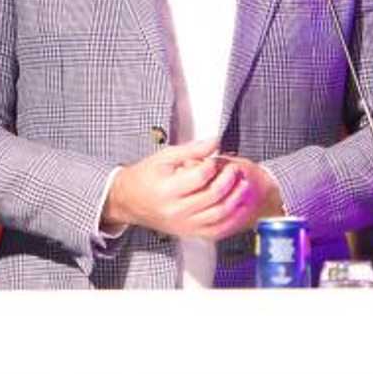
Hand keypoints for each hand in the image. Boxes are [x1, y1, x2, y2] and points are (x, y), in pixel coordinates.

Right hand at [101, 143, 283, 240]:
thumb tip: (215, 141)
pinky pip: (217, 231)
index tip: (216, 158)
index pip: (200, 176)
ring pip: (219, 215)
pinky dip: (232, 219)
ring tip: (243, 185)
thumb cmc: (145, 177)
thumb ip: (192, 149)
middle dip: (230, 180)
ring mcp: (184, 224)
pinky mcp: (189, 232)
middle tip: (235, 169)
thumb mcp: (165, 157)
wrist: (129, 201)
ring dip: (236, 199)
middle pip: (213, 196)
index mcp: (167, 190)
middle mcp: (176, 210)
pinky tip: (239, 207)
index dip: (213, 165)